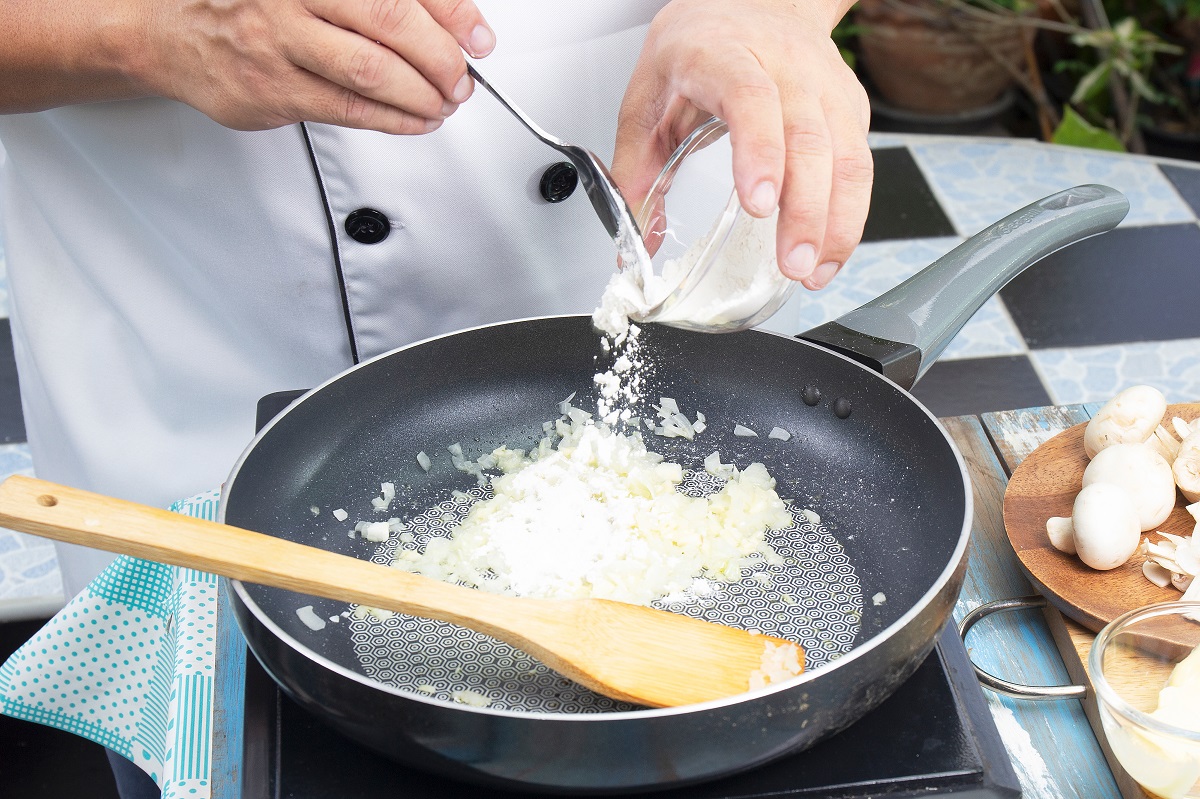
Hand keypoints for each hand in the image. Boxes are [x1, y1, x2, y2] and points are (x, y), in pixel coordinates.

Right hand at [135, 0, 494, 131]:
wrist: (176, 33)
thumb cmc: (258, 9)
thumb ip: (377, 2)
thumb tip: (452, 25)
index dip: (451, 12)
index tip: (478, 37)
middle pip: (390, 20)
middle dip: (441, 57)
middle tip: (461, 78)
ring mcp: (280, 40)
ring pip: (372, 70)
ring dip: (422, 95)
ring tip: (443, 102)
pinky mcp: (273, 89)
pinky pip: (349, 109)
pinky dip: (394, 120)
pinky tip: (415, 120)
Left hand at [611, 0, 871, 289]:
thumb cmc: (702, 44)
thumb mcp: (649, 90)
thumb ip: (635, 163)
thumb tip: (637, 233)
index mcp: (724, 56)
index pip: (752, 100)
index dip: (760, 151)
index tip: (758, 203)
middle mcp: (785, 67)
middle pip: (808, 139)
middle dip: (805, 210)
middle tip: (792, 264)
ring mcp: (825, 87)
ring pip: (847, 155)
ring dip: (836, 222)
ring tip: (814, 273)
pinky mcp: (850, 107)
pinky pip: (861, 166)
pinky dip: (850, 215)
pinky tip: (830, 252)